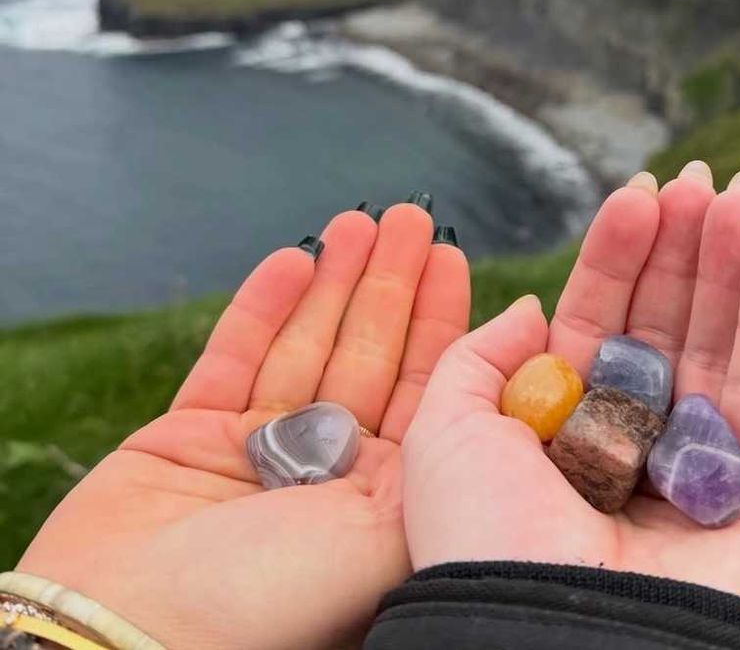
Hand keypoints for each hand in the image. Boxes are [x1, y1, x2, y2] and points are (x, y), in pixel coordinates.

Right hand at [18, 203, 469, 649]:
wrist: (134, 640)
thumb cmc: (277, 601)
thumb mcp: (394, 528)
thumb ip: (453, 433)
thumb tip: (519, 342)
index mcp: (377, 496)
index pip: (419, 386)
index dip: (435, 316)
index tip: (448, 255)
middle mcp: (321, 471)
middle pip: (363, 354)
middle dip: (386, 284)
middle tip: (407, 218)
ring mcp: (253, 452)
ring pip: (303, 346)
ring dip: (331, 282)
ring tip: (356, 221)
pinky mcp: (189, 438)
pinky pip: (233, 358)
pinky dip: (260, 309)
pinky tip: (291, 261)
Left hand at [402, 164, 739, 617]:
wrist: (541, 640)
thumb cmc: (477, 535)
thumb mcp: (446, 424)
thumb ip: (484, 355)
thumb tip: (536, 309)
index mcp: (559, 419)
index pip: (597, 315)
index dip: (618, 252)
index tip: (638, 190)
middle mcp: (626, 436)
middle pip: (663, 319)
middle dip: (682, 247)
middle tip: (701, 179)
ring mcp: (689, 461)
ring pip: (719, 343)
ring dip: (734, 264)